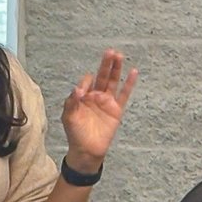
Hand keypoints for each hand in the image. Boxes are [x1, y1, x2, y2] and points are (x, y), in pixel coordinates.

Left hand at [61, 50, 137, 167]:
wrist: (86, 150)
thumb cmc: (75, 133)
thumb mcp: (68, 117)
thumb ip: (71, 102)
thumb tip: (77, 88)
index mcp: (83, 97)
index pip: (86, 82)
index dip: (85, 83)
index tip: (82, 91)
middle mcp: (96, 96)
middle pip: (102, 76)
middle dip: (105, 64)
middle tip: (109, 51)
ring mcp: (107, 102)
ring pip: (113, 82)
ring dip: (116, 69)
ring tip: (119, 55)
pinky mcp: (116, 110)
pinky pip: (124, 95)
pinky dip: (129, 84)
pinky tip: (133, 72)